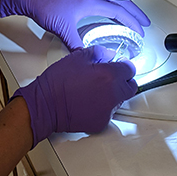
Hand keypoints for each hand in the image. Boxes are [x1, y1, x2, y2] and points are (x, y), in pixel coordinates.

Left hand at [0, 0, 149, 50]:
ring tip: (133, 18)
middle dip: (135, 13)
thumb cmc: (44, 5)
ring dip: (125, 9)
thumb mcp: (63, 29)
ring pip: (113, 0)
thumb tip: (86, 55)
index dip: (131, 21)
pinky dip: (113, 7)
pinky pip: (104, 0)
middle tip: (145, 23)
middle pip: (121, 2)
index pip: (118, 10)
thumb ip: (76, 44)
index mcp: (91, 1)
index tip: (140, 29)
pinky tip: (111, 14)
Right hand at [12, 46, 136, 145]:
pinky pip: (109, 112)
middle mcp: (113, 94)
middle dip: (123, 81)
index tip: (118, 65)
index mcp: (109, 76)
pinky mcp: (102, 123)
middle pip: (131, 86)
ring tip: (93, 90)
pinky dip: (103, 107)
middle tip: (109, 78)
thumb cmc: (57, 83)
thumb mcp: (78, 57)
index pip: (130, 69)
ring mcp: (108, 111)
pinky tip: (88, 102)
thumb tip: (110, 55)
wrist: (45, 105)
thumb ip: (100, 52)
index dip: (123, 65)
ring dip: (113, 94)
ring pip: (120, 100)